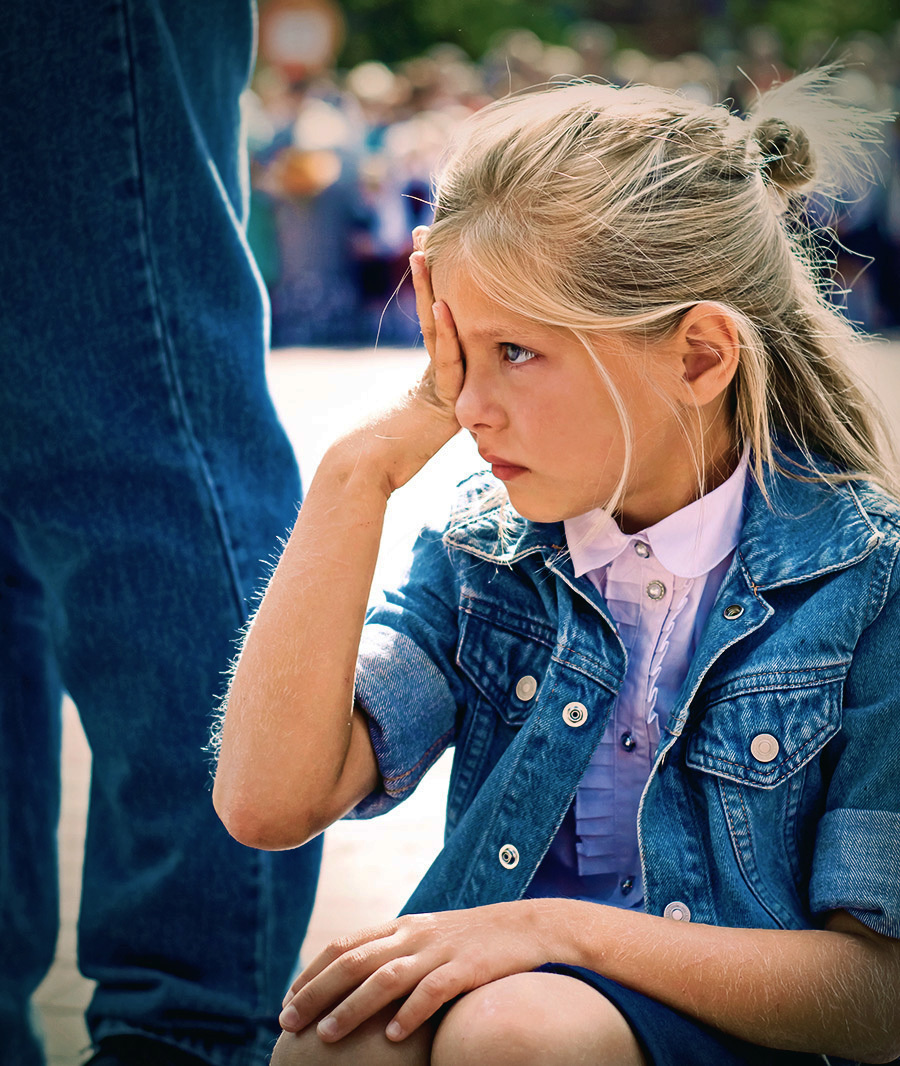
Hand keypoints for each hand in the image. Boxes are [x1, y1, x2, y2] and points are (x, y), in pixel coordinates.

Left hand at [278, 901, 553, 1042]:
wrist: (528, 925)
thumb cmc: (474, 941)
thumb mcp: (430, 937)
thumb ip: (397, 953)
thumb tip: (358, 983)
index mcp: (402, 926)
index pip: (344, 945)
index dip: (312, 972)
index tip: (287, 1001)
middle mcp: (414, 935)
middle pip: (354, 961)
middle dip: (315, 992)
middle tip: (287, 1023)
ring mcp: (440, 950)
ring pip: (385, 976)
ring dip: (351, 1007)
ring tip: (326, 1035)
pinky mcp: (467, 968)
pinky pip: (433, 991)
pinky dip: (410, 1012)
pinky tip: (393, 1036)